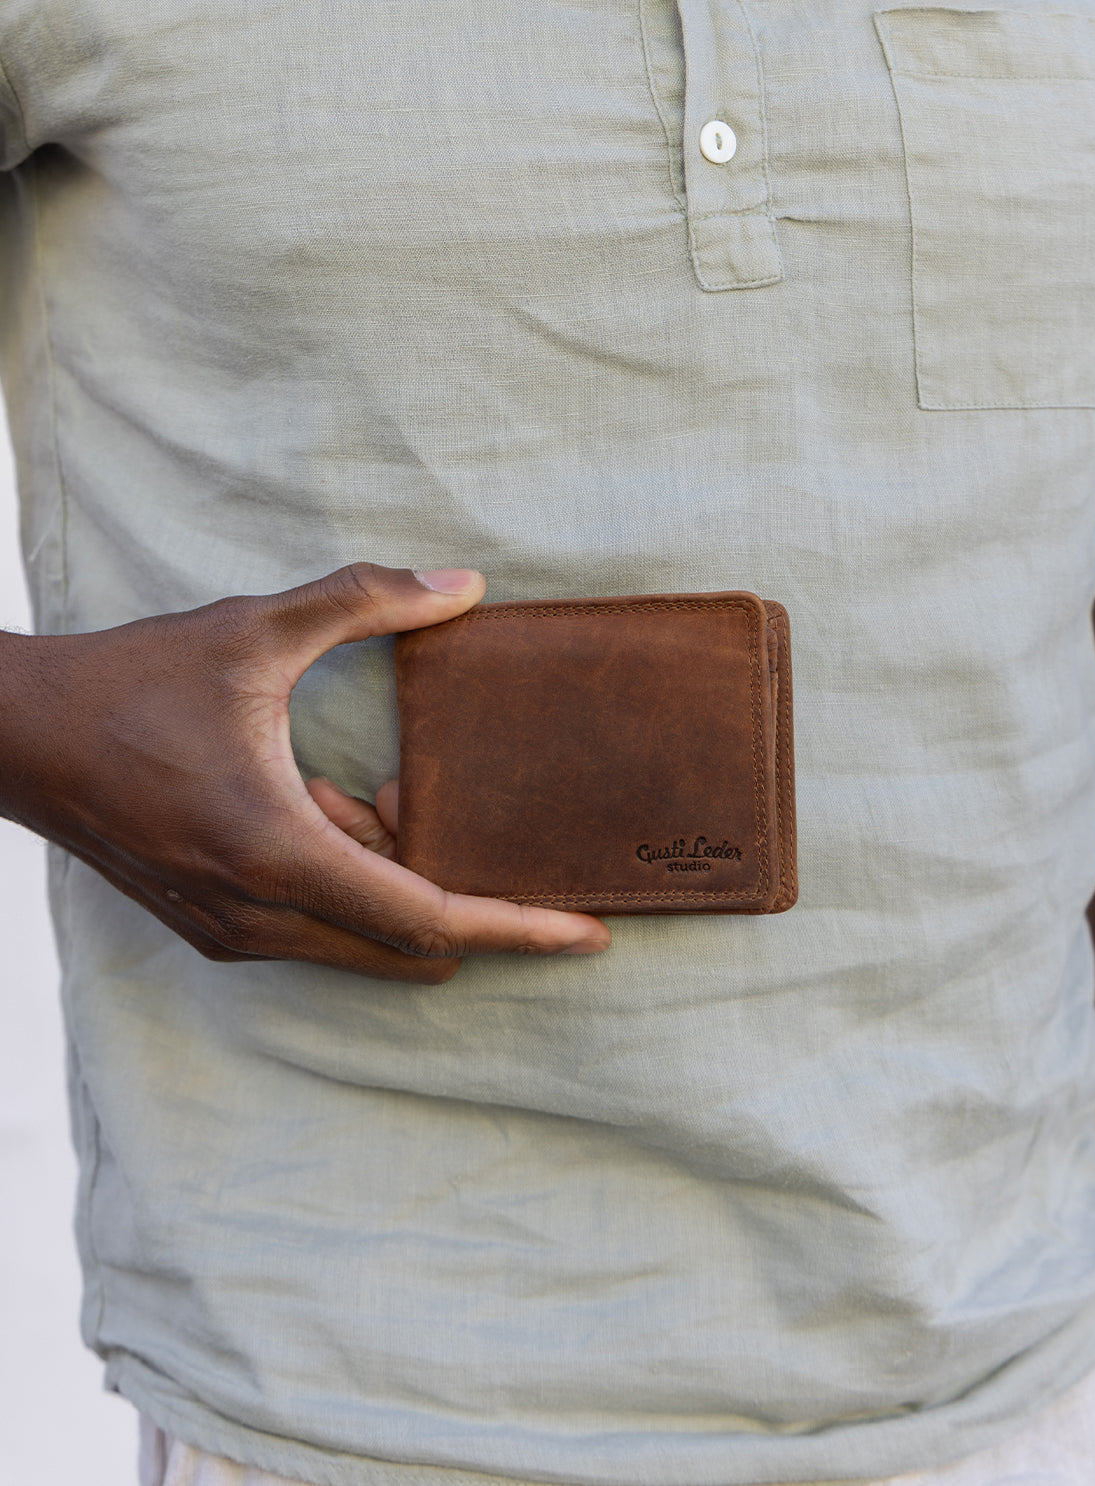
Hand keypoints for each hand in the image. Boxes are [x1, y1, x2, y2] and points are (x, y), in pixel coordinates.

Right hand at [0, 564, 610, 981]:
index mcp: (277, 851)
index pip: (429, 918)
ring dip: (399, 880)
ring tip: (374, 787)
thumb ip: (366, 600)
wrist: (16, 738)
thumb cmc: (129, 684)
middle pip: (412, 946)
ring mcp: (234, 932)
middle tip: (455, 809)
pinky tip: (329, 800)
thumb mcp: (254, 630)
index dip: (519, 927)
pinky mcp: (216, 928)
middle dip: (462, 891)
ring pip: (366, 940)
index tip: (590, 932)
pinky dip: (353, 880)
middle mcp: (260, 914)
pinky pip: (321, 927)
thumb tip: (465, 586)